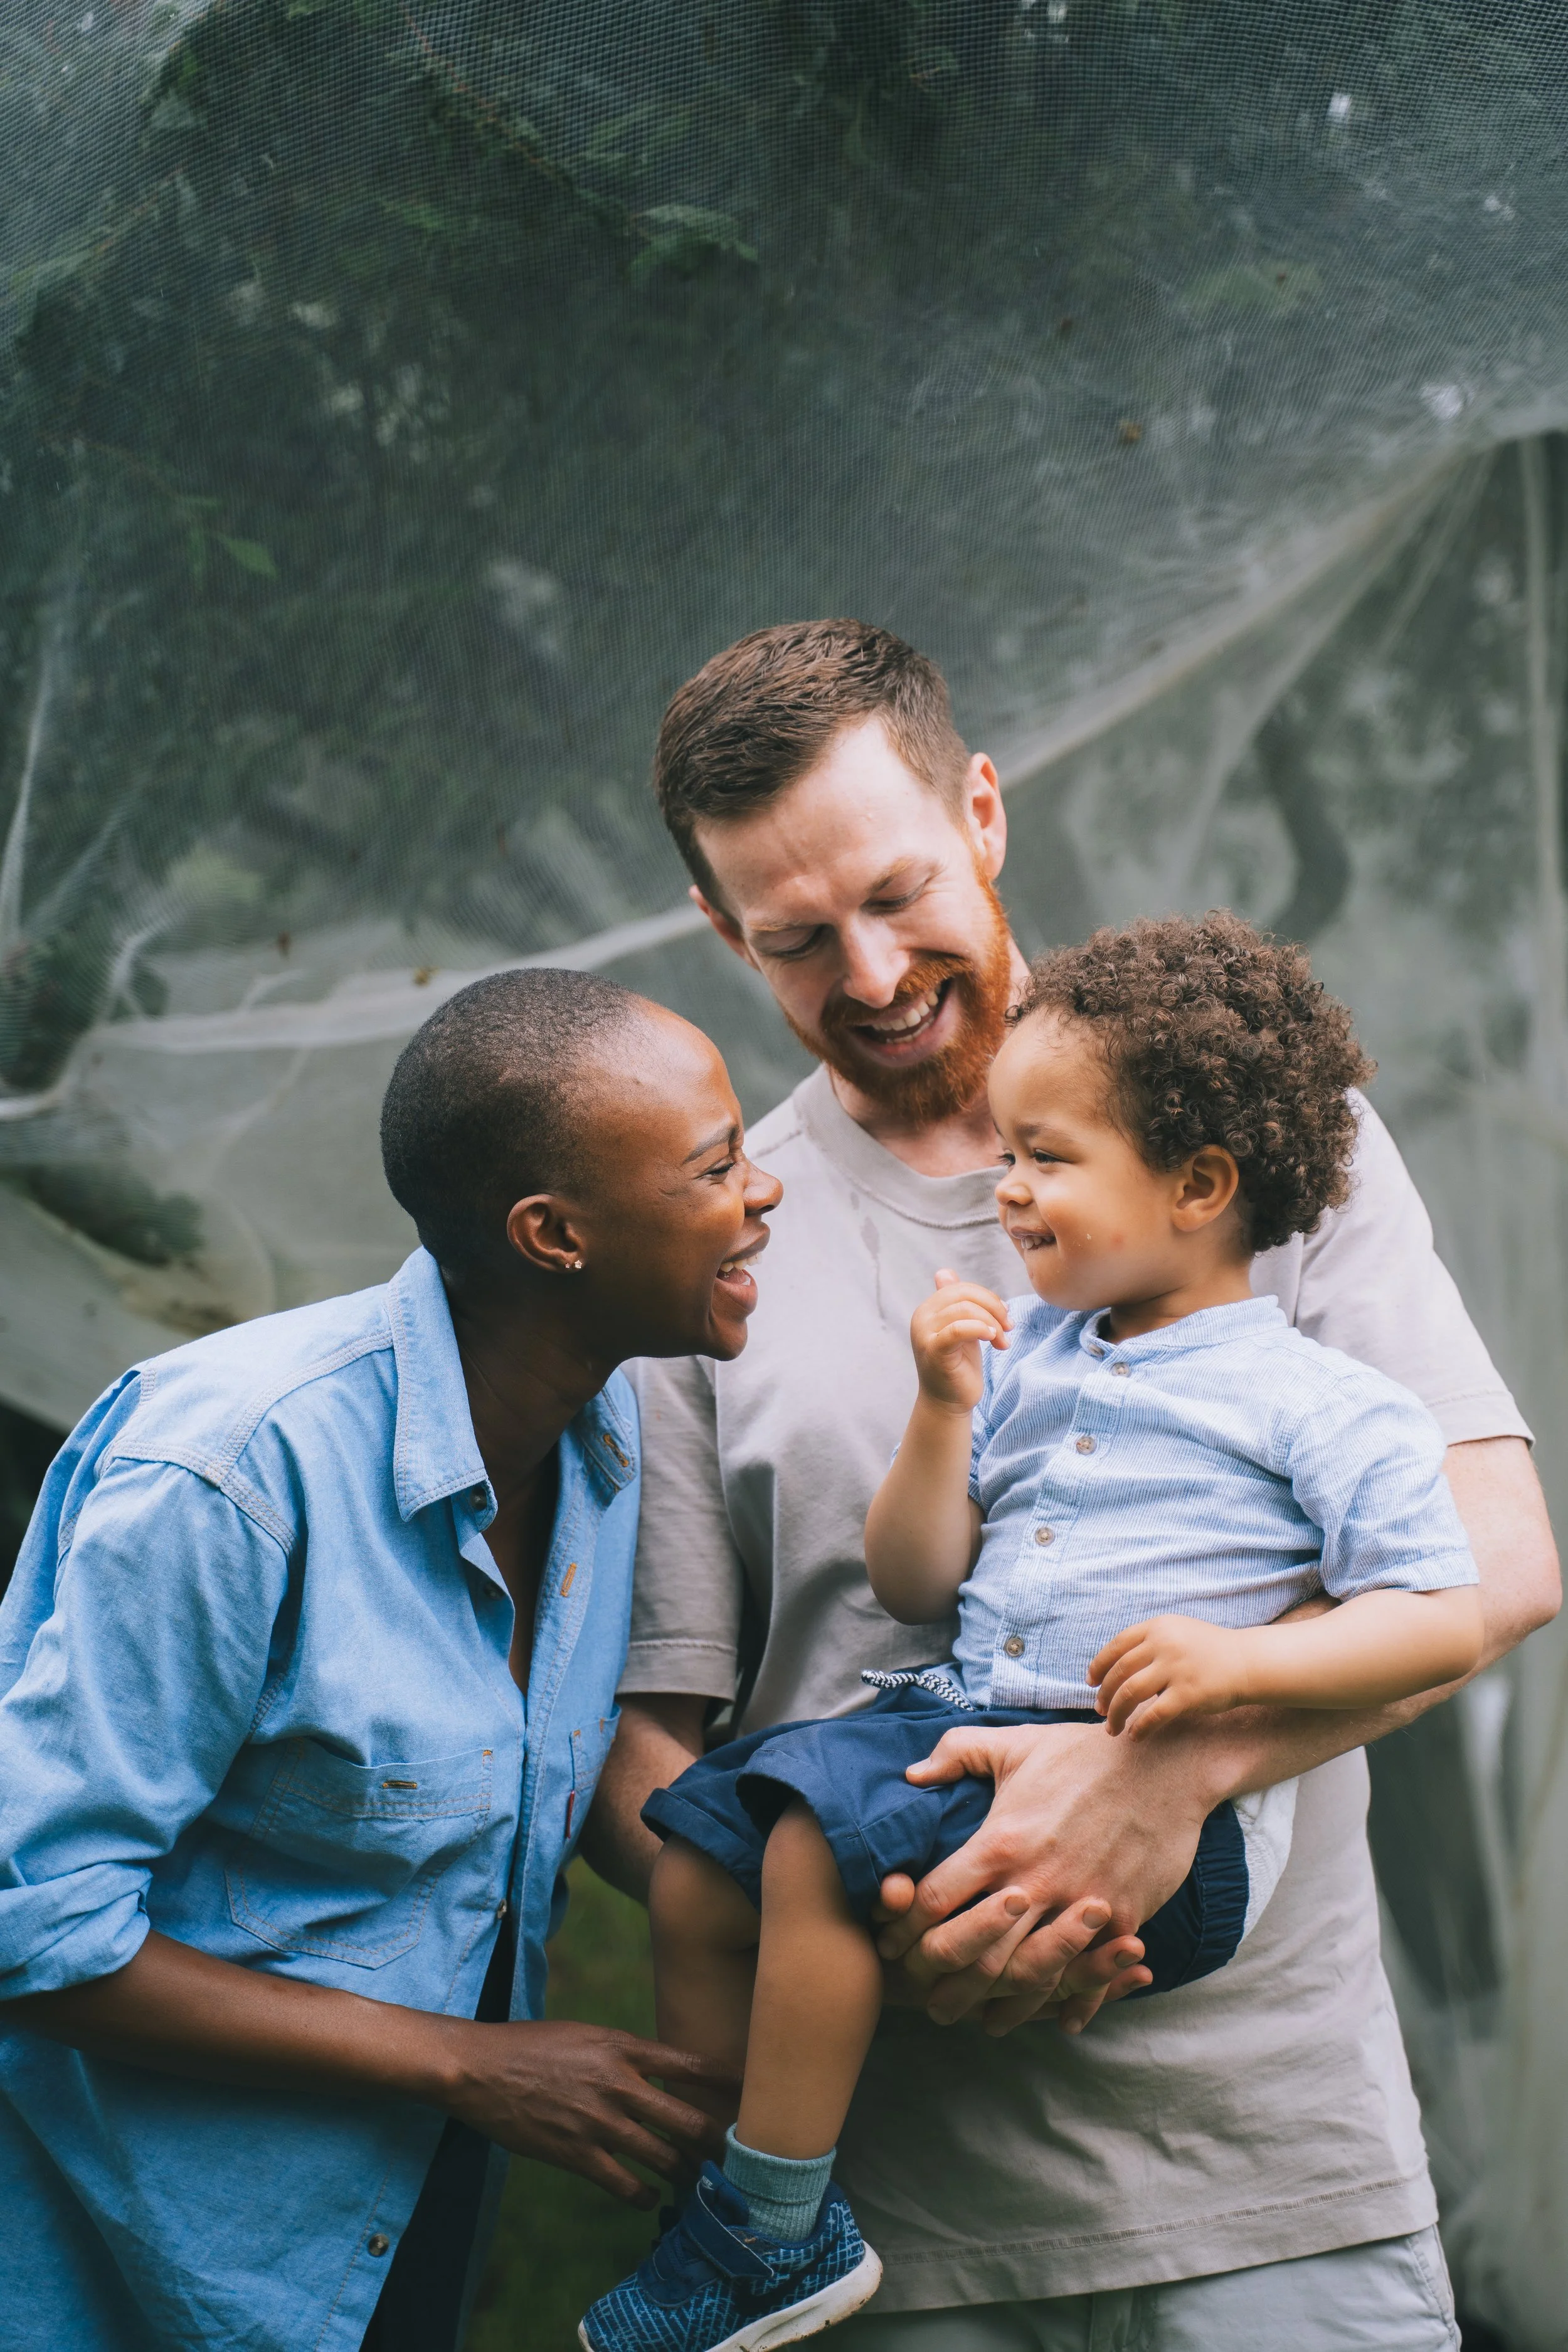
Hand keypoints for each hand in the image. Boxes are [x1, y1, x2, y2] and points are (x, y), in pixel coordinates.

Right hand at [446, 2020, 736, 2205]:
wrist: (481, 2069)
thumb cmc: (533, 2047)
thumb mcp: (586, 2035)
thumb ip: (625, 2054)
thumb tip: (659, 2073)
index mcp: (622, 2047)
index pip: (689, 2064)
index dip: (726, 2080)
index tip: (752, 2090)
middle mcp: (618, 2083)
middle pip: (687, 2119)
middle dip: (717, 2141)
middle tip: (736, 2155)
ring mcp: (598, 2122)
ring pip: (663, 2157)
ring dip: (686, 2174)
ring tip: (698, 2183)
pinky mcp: (576, 2154)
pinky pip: (625, 2184)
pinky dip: (644, 2194)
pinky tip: (650, 2195)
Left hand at [873, 1720, 1216, 2021]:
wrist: (1165, 1761)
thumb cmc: (1084, 1753)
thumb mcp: (1014, 1745)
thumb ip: (957, 1754)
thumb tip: (911, 1774)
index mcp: (1001, 1841)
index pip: (937, 1899)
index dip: (907, 1927)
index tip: (893, 1942)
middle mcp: (1036, 1880)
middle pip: (976, 1951)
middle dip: (947, 1985)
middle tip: (929, 2006)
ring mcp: (1081, 1904)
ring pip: (1031, 1974)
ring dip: (1005, 2006)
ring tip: (985, 2023)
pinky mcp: (1124, 1917)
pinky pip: (1093, 1974)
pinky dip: (1076, 2003)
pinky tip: (1061, 2021)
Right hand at [909, 1270, 1010, 1414]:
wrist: (949, 1402)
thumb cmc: (958, 1367)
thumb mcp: (961, 1328)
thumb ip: (956, 1304)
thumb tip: (943, 1272)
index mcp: (928, 1309)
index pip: (961, 1288)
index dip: (988, 1298)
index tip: (1005, 1316)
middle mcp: (921, 1317)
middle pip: (963, 1294)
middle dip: (993, 1308)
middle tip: (1009, 1327)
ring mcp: (924, 1333)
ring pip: (964, 1310)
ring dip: (992, 1322)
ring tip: (1002, 1341)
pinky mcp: (933, 1350)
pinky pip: (958, 1329)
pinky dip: (980, 1329)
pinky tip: (993, 1338)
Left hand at [1090, 1614, 1254, 1736]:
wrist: (1247, 1662)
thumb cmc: (1209, 1650)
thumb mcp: (1177, 1632)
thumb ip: (1150, 1642)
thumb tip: (1116, 1667)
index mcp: (1158, 1627)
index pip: (1116, 1646)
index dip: (1099, 1665)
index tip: (1090, 1682)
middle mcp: (1163, 1645)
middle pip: (1119, 1672)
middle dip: (1105, 1694)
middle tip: (1100, 1710)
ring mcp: (1175, 1669)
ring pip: (1130, 1694)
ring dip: (1116, 1713)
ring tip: (1111, 1728)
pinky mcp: (1188, 1694)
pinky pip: (1153, 1715)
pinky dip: (1139, 1728)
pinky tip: (1135, 1736)